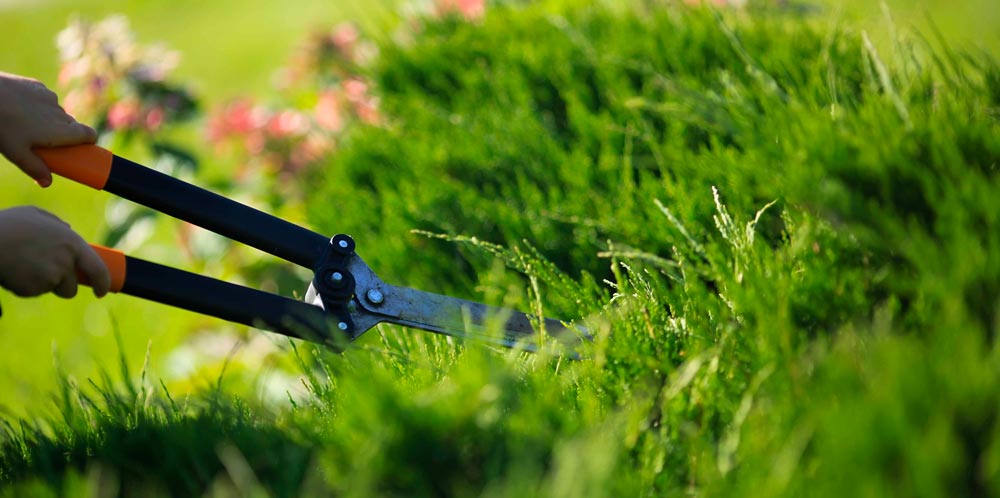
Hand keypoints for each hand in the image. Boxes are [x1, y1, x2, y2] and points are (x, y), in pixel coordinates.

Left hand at [0, 72, 96, 186]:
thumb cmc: (1, 125)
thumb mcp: (15, 153)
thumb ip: (34, 168)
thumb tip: (48, 183)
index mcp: (60, 130)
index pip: (89, 134)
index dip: (90, 141)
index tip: (84, 149)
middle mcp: (59, 113)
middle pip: (72, 125)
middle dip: (65, 134)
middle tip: (47, 143)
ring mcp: (49, 97)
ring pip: (57, 112)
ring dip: (51, 119)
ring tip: (29, 125)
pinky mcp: (37, 85)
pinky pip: (45, 99)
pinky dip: (39, 106)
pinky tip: (21, 109)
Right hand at [0, 206, 110, 297]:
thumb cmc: (9, 225)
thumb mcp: (36, 216)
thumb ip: (56, 225)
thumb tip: (68, 231)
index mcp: (72, 243)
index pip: (98, 269)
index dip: (103, 283)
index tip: (102, 291)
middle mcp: (65, 262)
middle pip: (72, 287)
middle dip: (63, 286)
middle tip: (47, 275)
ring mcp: (50, 277)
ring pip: (51, 289)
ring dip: (42, 284)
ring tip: (24, 265)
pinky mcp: (33, 289)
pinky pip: (33, 291)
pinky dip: (25, 285)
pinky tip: (14, 270)